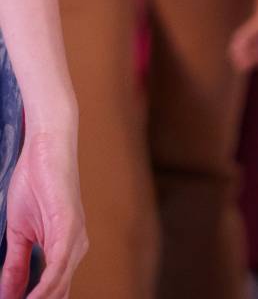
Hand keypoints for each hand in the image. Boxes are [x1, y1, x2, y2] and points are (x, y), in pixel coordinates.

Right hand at [0, 129, 87, 298]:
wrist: (46, 146)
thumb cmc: (36, 183)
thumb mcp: (19, 232)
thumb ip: (17, 264)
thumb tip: (9, 294)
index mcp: (65, 249)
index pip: (53, 291)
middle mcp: (75, 247)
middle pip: (57, 294)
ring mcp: (75, 238)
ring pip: (58, 287)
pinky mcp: (69, 226)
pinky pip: (58, 266)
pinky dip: (44, 287)